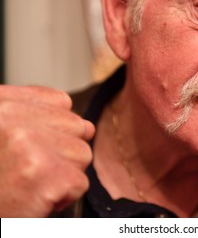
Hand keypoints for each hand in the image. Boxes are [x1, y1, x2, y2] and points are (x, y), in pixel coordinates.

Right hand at [0, 85, 94, 216]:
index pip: (60, 102)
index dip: (56, 128)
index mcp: (1, 102)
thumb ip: (32, 118)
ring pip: (82, 154)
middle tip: (30, 169)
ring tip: (30, 184)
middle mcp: (11, 117)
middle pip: (77, 127)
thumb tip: (85, 125)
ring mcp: (28, 144)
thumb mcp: (2, 132)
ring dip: (63, 174)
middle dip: (62, 152)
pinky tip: (33, 199)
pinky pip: (80, 182)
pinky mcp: (43, 173)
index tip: (35, 146)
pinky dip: (63, 197)